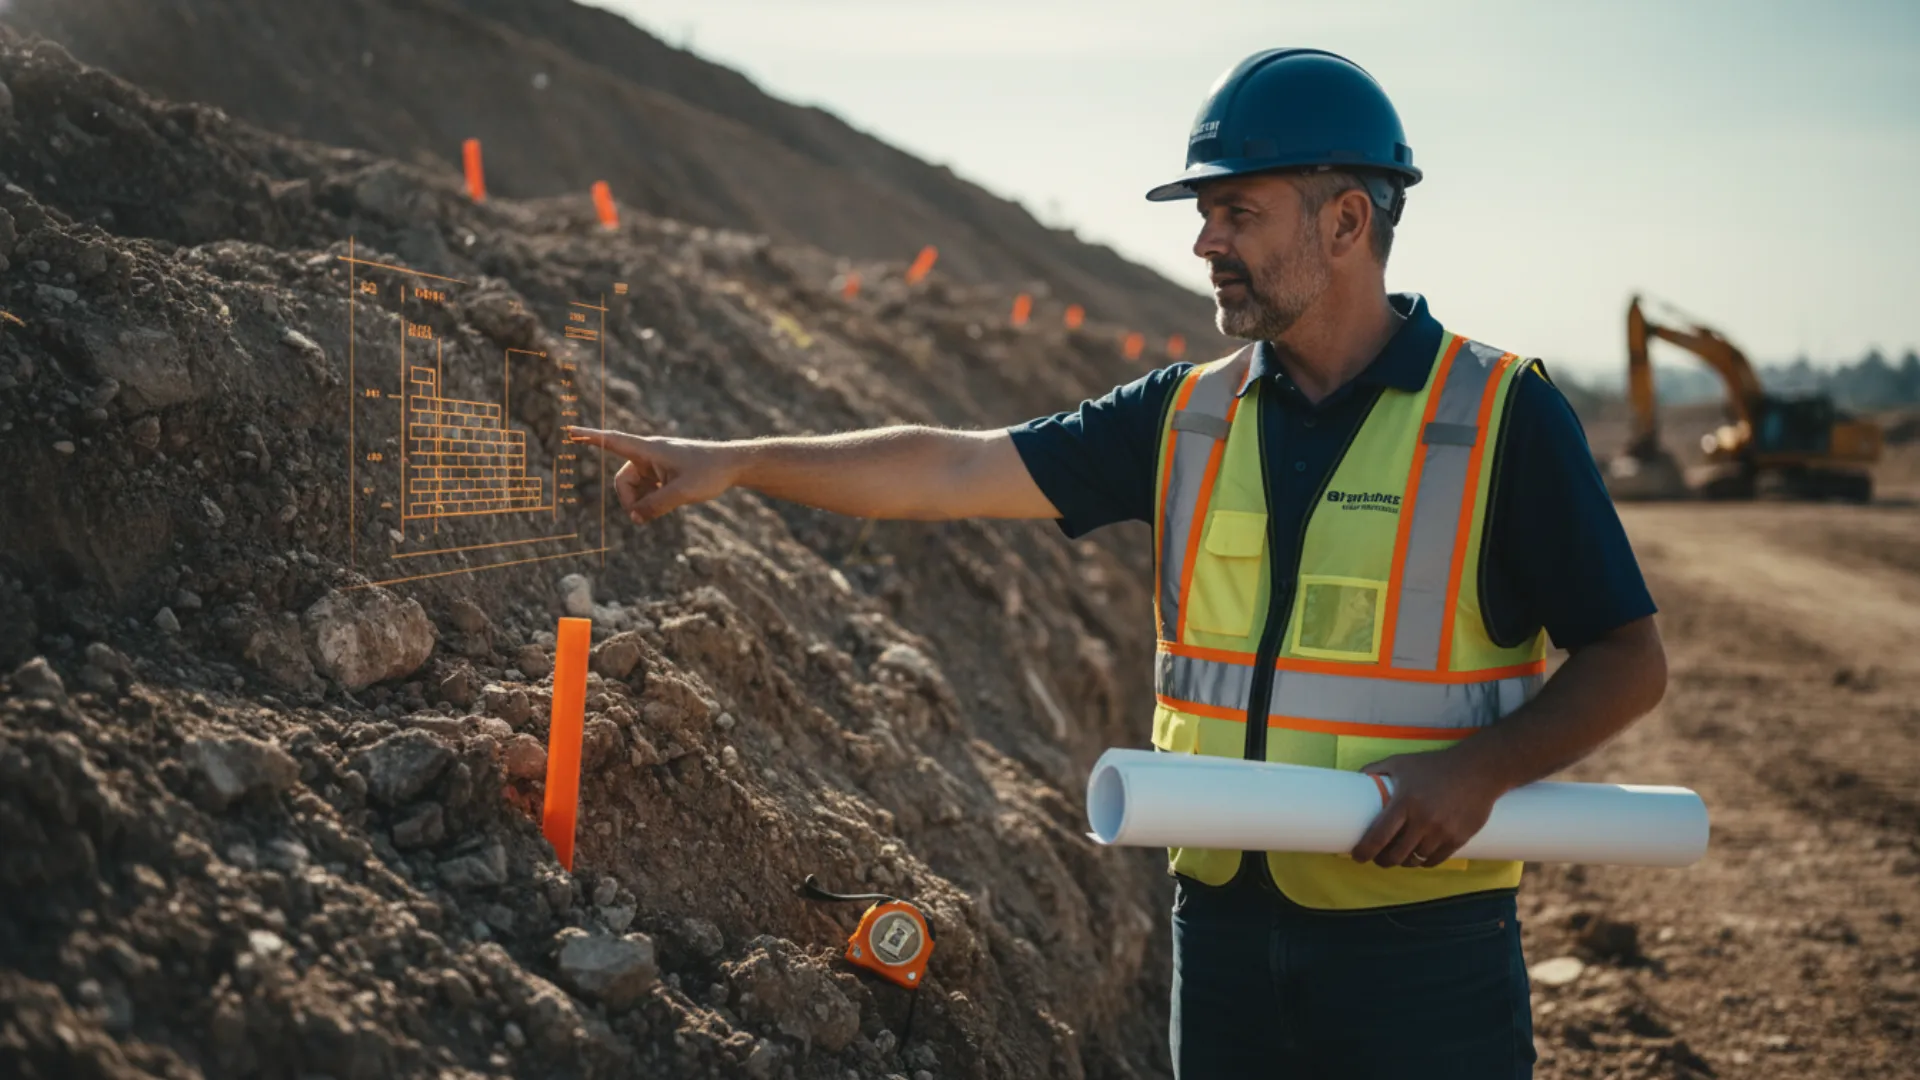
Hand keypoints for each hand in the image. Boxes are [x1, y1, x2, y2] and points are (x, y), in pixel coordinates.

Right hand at [565, 426, 737, 523]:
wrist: (734, 465)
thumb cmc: (710, 472)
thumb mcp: (683, 493)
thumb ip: (657, 506)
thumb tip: (635, 518)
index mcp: (650, 450)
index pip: (614, 442)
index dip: (591, 437)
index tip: (569, 429)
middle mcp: (649, 454)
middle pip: (623, 480)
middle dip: (629, 500)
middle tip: (642, 518)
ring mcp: (657, 464)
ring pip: (636, 488)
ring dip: (643, 502)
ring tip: (665, 507)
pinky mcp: (664, 472)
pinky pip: (648, 489)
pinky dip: (652, 499)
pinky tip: (671, 501)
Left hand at [1350, 746, 1507, 868]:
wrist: (1477, 770)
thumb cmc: (1435, 765)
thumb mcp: (1402, 762)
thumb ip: (1377, 769)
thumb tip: (1357, 778)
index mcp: (1404, 802)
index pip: (1378, 836)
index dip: (1364, 851)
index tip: (1357, 856)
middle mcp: (1423, 821)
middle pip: (1396, 855)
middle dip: (1382, 860)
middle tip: (1377, 858)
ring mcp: (1442, 832)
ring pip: (1415, 860)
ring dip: (1403, 862)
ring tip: (1398, 856)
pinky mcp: (1459, 839)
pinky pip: (1435, 860)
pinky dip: (1423, 861)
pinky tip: (1418, 857)